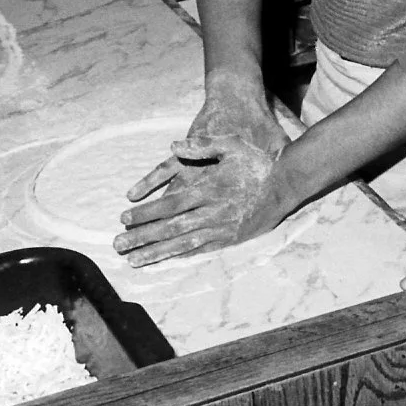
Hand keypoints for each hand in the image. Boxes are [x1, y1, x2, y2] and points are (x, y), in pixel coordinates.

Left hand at [115, 91, 290, 266]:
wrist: (287, 185)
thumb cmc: (257, 163)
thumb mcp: (232, 145)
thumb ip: (202, 146)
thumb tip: (173, 145)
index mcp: (210, 189)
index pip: (171, 205)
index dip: (146, 213)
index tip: (124, 218)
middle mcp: (213, 212)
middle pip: (171, 228)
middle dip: (142, 237)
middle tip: (117, 244)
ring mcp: (222, 229)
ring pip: (182, 244)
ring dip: (156, 252)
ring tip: (133, 260)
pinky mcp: (230, 239)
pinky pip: (200, 250)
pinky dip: (180, 256)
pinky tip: (163, 260)